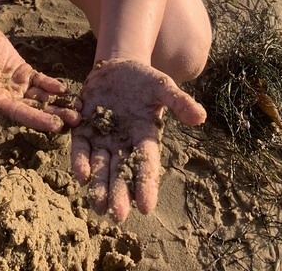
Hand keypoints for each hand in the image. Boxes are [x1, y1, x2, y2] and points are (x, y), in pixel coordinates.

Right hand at [0, 22, 80, 131]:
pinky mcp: (23, 71)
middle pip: (34, 108)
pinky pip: (39, 81)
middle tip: (77, 121)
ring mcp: (17, 84)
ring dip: (58, 103)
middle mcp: (8, 96)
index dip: (37, 119)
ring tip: (78, 109)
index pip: (19, 113)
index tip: (55, 126)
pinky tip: (64, 89)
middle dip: (55, 115)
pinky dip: (51, 85)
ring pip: (40, 97)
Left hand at [71, 59, 205, 221]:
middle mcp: (123, 143)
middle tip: (117, 215)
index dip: (146, 184)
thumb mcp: (162, 86)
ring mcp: (102, 137)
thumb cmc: (143, 79)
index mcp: (145, 136)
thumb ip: (178, 101)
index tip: (146, 207)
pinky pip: (81, 147)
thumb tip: (201, 117)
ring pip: (100, 166)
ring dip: (99, 185)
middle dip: (119, 194)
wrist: (116, 67)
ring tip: (97, 206)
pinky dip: (80, 160)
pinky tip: (81, 175)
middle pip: (121, 172)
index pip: (147, 164)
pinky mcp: (83, 128)